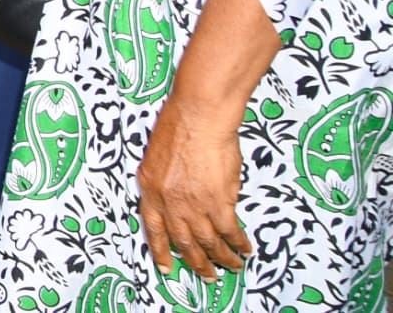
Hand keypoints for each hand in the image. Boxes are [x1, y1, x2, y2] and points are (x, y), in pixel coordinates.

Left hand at [139, 90, 251, 279]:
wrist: (198, 118)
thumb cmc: (178, 127)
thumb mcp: (157, 158)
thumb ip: (165, 184)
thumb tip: (181, 203)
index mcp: (150, 189)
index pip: (153, 229)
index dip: (160, 250)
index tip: (166, 267)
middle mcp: (169, 202)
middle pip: (183, 241)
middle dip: (197, 262)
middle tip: (207, 276)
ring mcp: (193, 205)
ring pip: (208, 242)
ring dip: (221, 258)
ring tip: (231, 267)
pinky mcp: (218, 202)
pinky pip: (229, 231)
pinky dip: (238, 243)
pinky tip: (244, 249)